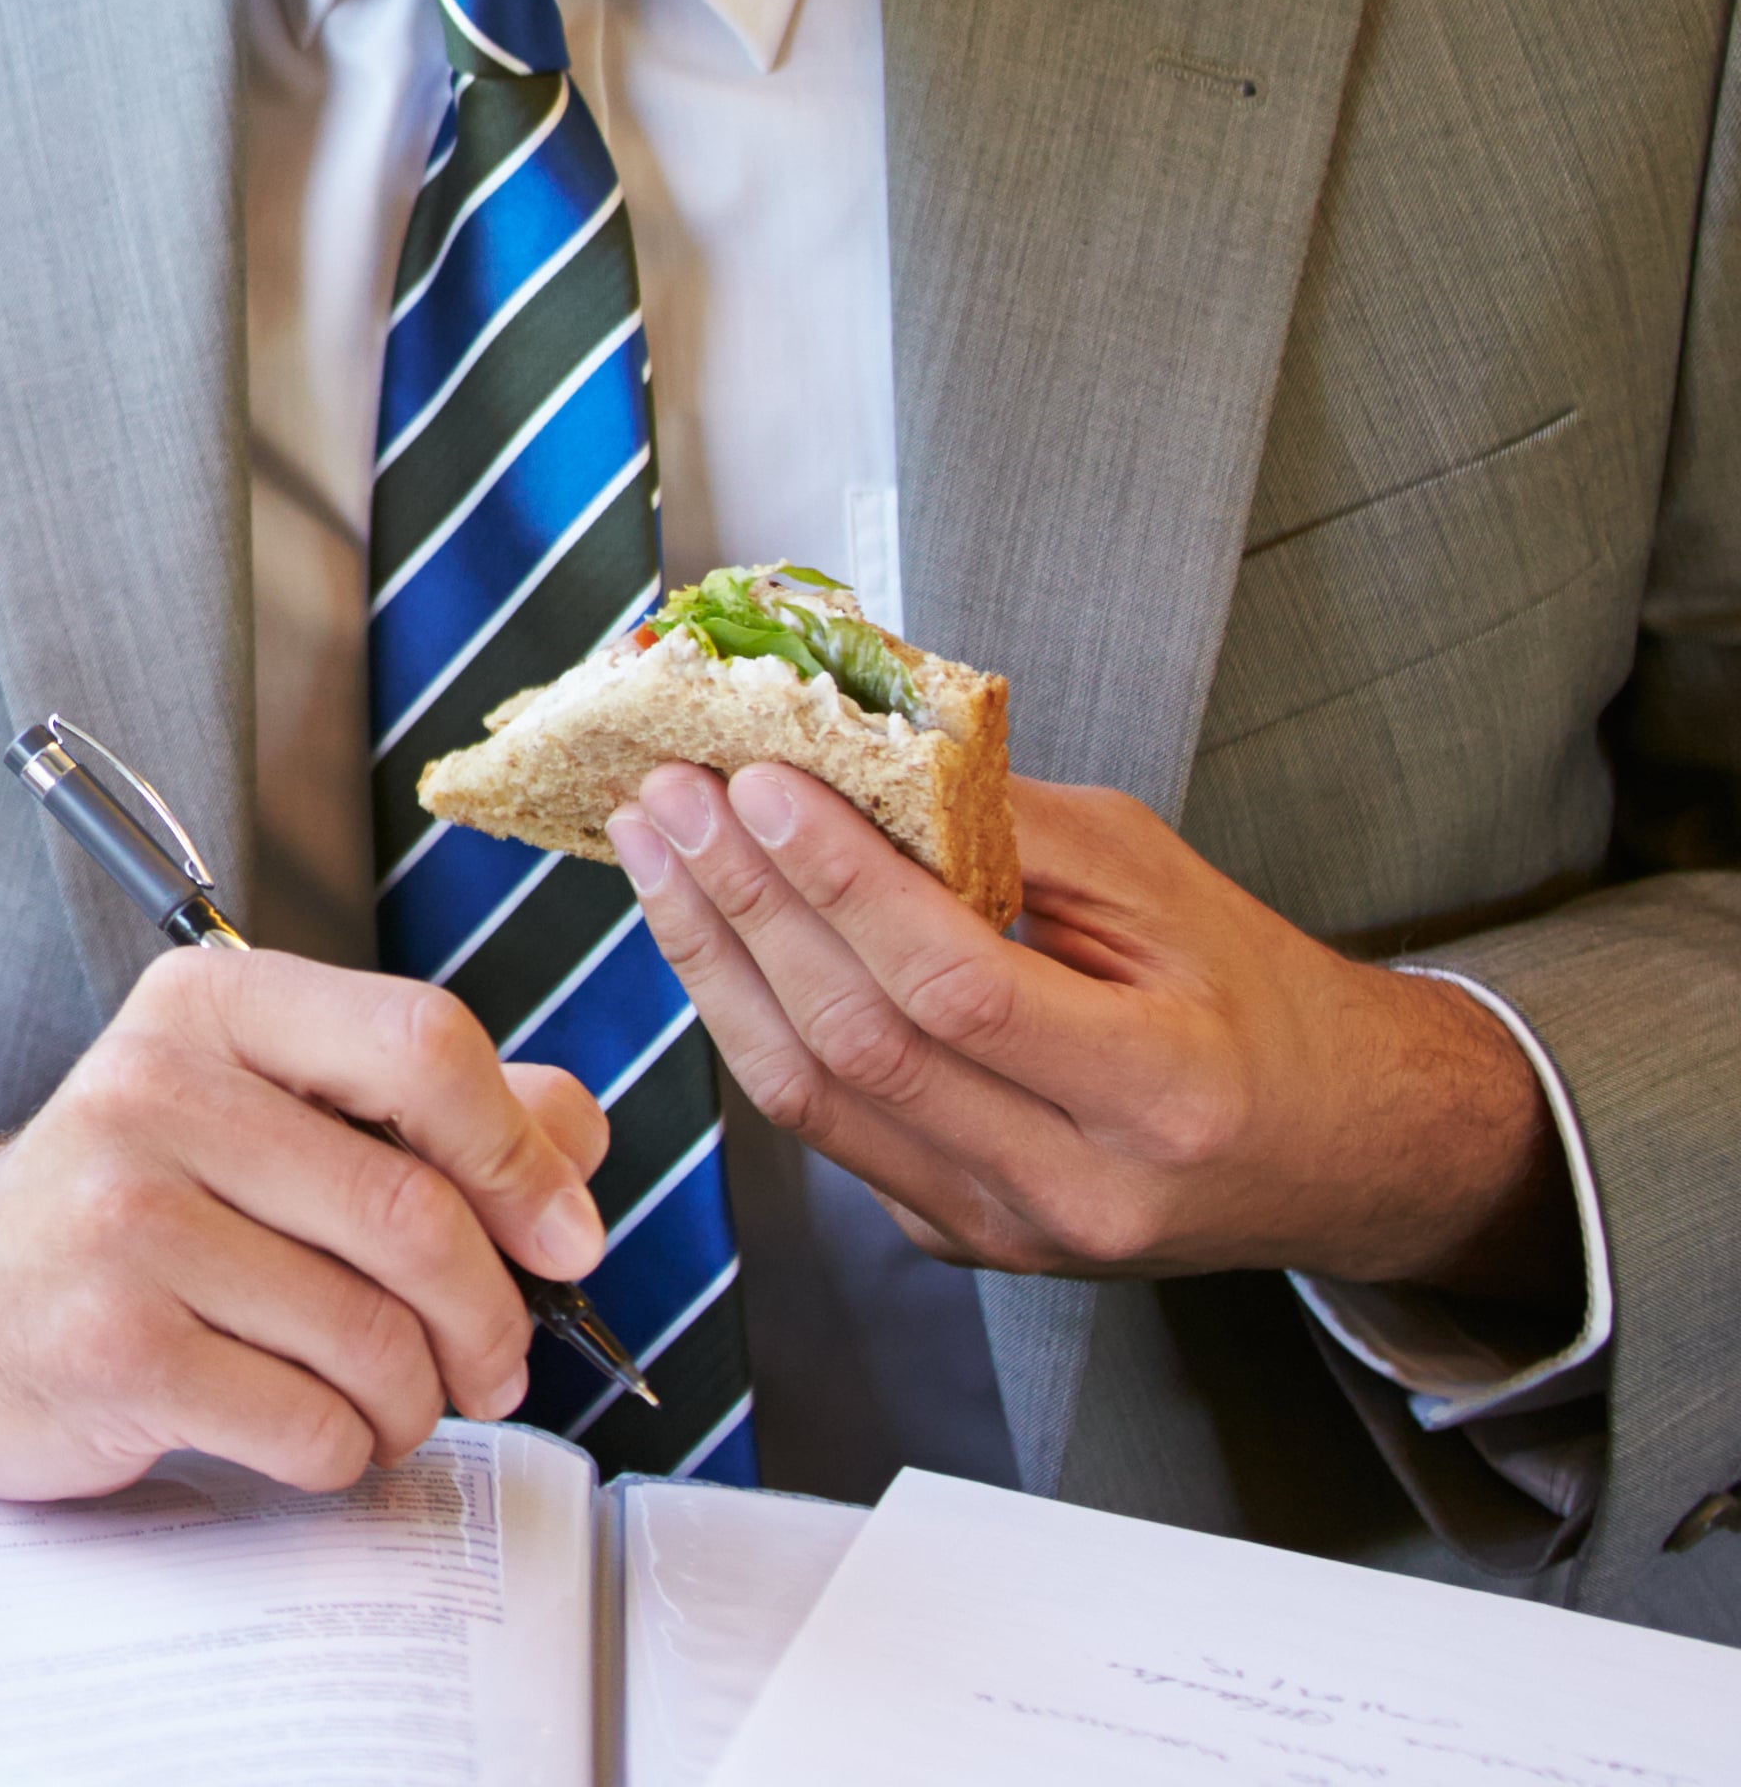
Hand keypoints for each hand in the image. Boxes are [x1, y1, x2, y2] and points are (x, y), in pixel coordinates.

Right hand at [0, 946, 609, 1500]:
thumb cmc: (136, 1213)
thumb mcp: (266, 1118)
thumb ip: (428, 1110)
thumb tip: (572, 1135)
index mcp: (210, 1009)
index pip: (423, 1043)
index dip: (523, 1157)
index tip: (564, 1238)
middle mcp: (153, 1089)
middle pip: (416, 1214)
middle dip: (490, 1320)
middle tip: (491, 1364)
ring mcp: (119, 1216)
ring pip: (374, 1337)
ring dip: (416, 1401)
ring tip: (379, 1400)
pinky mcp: (107, 1343)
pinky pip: (309, 1424)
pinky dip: (340, 1452)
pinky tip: (300, 1429)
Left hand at [607, 763, 1574, 1308]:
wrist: (1337, 1148)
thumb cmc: (1257, 1000)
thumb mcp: (1165, 883)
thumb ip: (1009, 827)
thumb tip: (849, 756)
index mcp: (1163, 1092)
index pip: (957, 985)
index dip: (840, 881)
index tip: (758, 783)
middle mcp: (1079, 1187)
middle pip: (861, 1044)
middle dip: (744, 904)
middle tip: (672, 797)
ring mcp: (1006, 1230)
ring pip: (812, 1098)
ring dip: (712, 960)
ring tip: (657, 850)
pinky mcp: (955, 1236)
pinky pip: (823, 1126)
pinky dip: (752, 1018)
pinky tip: (711, 932)